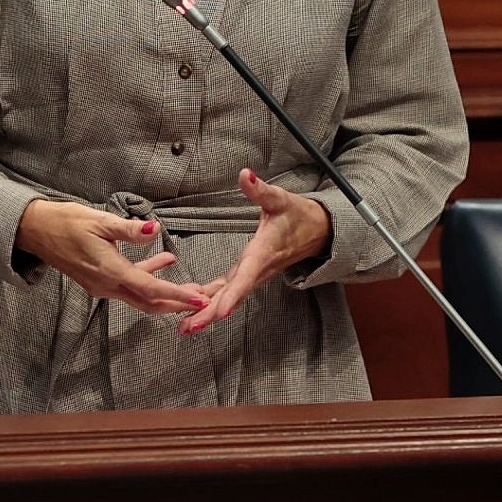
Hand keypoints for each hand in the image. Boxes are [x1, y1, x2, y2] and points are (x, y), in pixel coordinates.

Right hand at [15, 200, 211, 315]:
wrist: (35, 231)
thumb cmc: (65, 222)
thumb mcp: (99, 221)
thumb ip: (128, 229)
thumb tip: (153, 230)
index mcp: (109, 272)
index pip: (150, 289)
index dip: (177, 296)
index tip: (200, 300)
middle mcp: (106, 285)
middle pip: (149, 302)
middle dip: (178, 303)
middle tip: (206, 299)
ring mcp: (102, 285)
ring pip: (141, 296)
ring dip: (167, 292)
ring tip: (192, 284)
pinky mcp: (99, 279)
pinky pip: (130, 285)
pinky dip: (149, 277)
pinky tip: (165, 261)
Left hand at [179, 169, 331, 334]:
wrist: (317, 231)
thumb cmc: (297, 214)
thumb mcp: (280, 198)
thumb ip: (260, 189)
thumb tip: (246, 173)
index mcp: (264, 251)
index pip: (247, 275)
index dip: (233, 294)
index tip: (219, 311)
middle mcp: (258, 269)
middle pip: (233, 295)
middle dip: (211, 312)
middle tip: (189, 327)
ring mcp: (253, 274)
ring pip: (230, 297)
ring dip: (208, 313)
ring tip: (184, 327)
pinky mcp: (248, 274)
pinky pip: (229, 291)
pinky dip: (211, 301)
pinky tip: (192, 308)